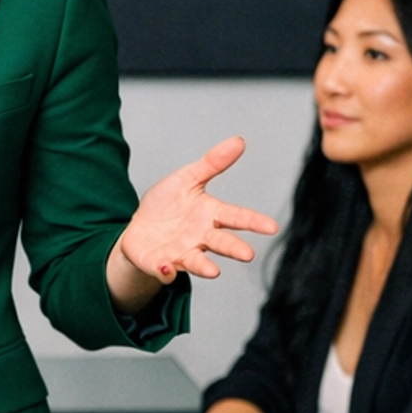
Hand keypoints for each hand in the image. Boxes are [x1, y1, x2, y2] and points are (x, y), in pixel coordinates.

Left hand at [109, 137, 278, 308]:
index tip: (272, 227)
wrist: (139, 226)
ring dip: (204, 266)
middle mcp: (201, 238)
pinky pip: (164, 271)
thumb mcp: (187, 178)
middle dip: (234, 248)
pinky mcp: (161, 264)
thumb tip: (239, 141)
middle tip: (248, 254)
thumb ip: (212, 163)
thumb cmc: (167, 204)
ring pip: (197, 262)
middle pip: (221, 243)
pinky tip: (166, 266)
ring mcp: (182, 253)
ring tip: (214, 271)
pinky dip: (165, 271)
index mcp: (210, 215)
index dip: (254, 222)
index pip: (236, 217)